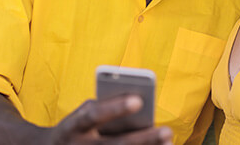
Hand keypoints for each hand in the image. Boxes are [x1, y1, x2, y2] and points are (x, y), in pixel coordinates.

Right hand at [48, 95, 171, 144]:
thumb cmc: (76, 128)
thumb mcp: (83, 114)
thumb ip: (105, 108)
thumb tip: (140, 105)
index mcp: (72, 127)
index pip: (92, 115)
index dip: (114, 107)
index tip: (139, 100)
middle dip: (142, 139)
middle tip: (167, 130)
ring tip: (168, 142)